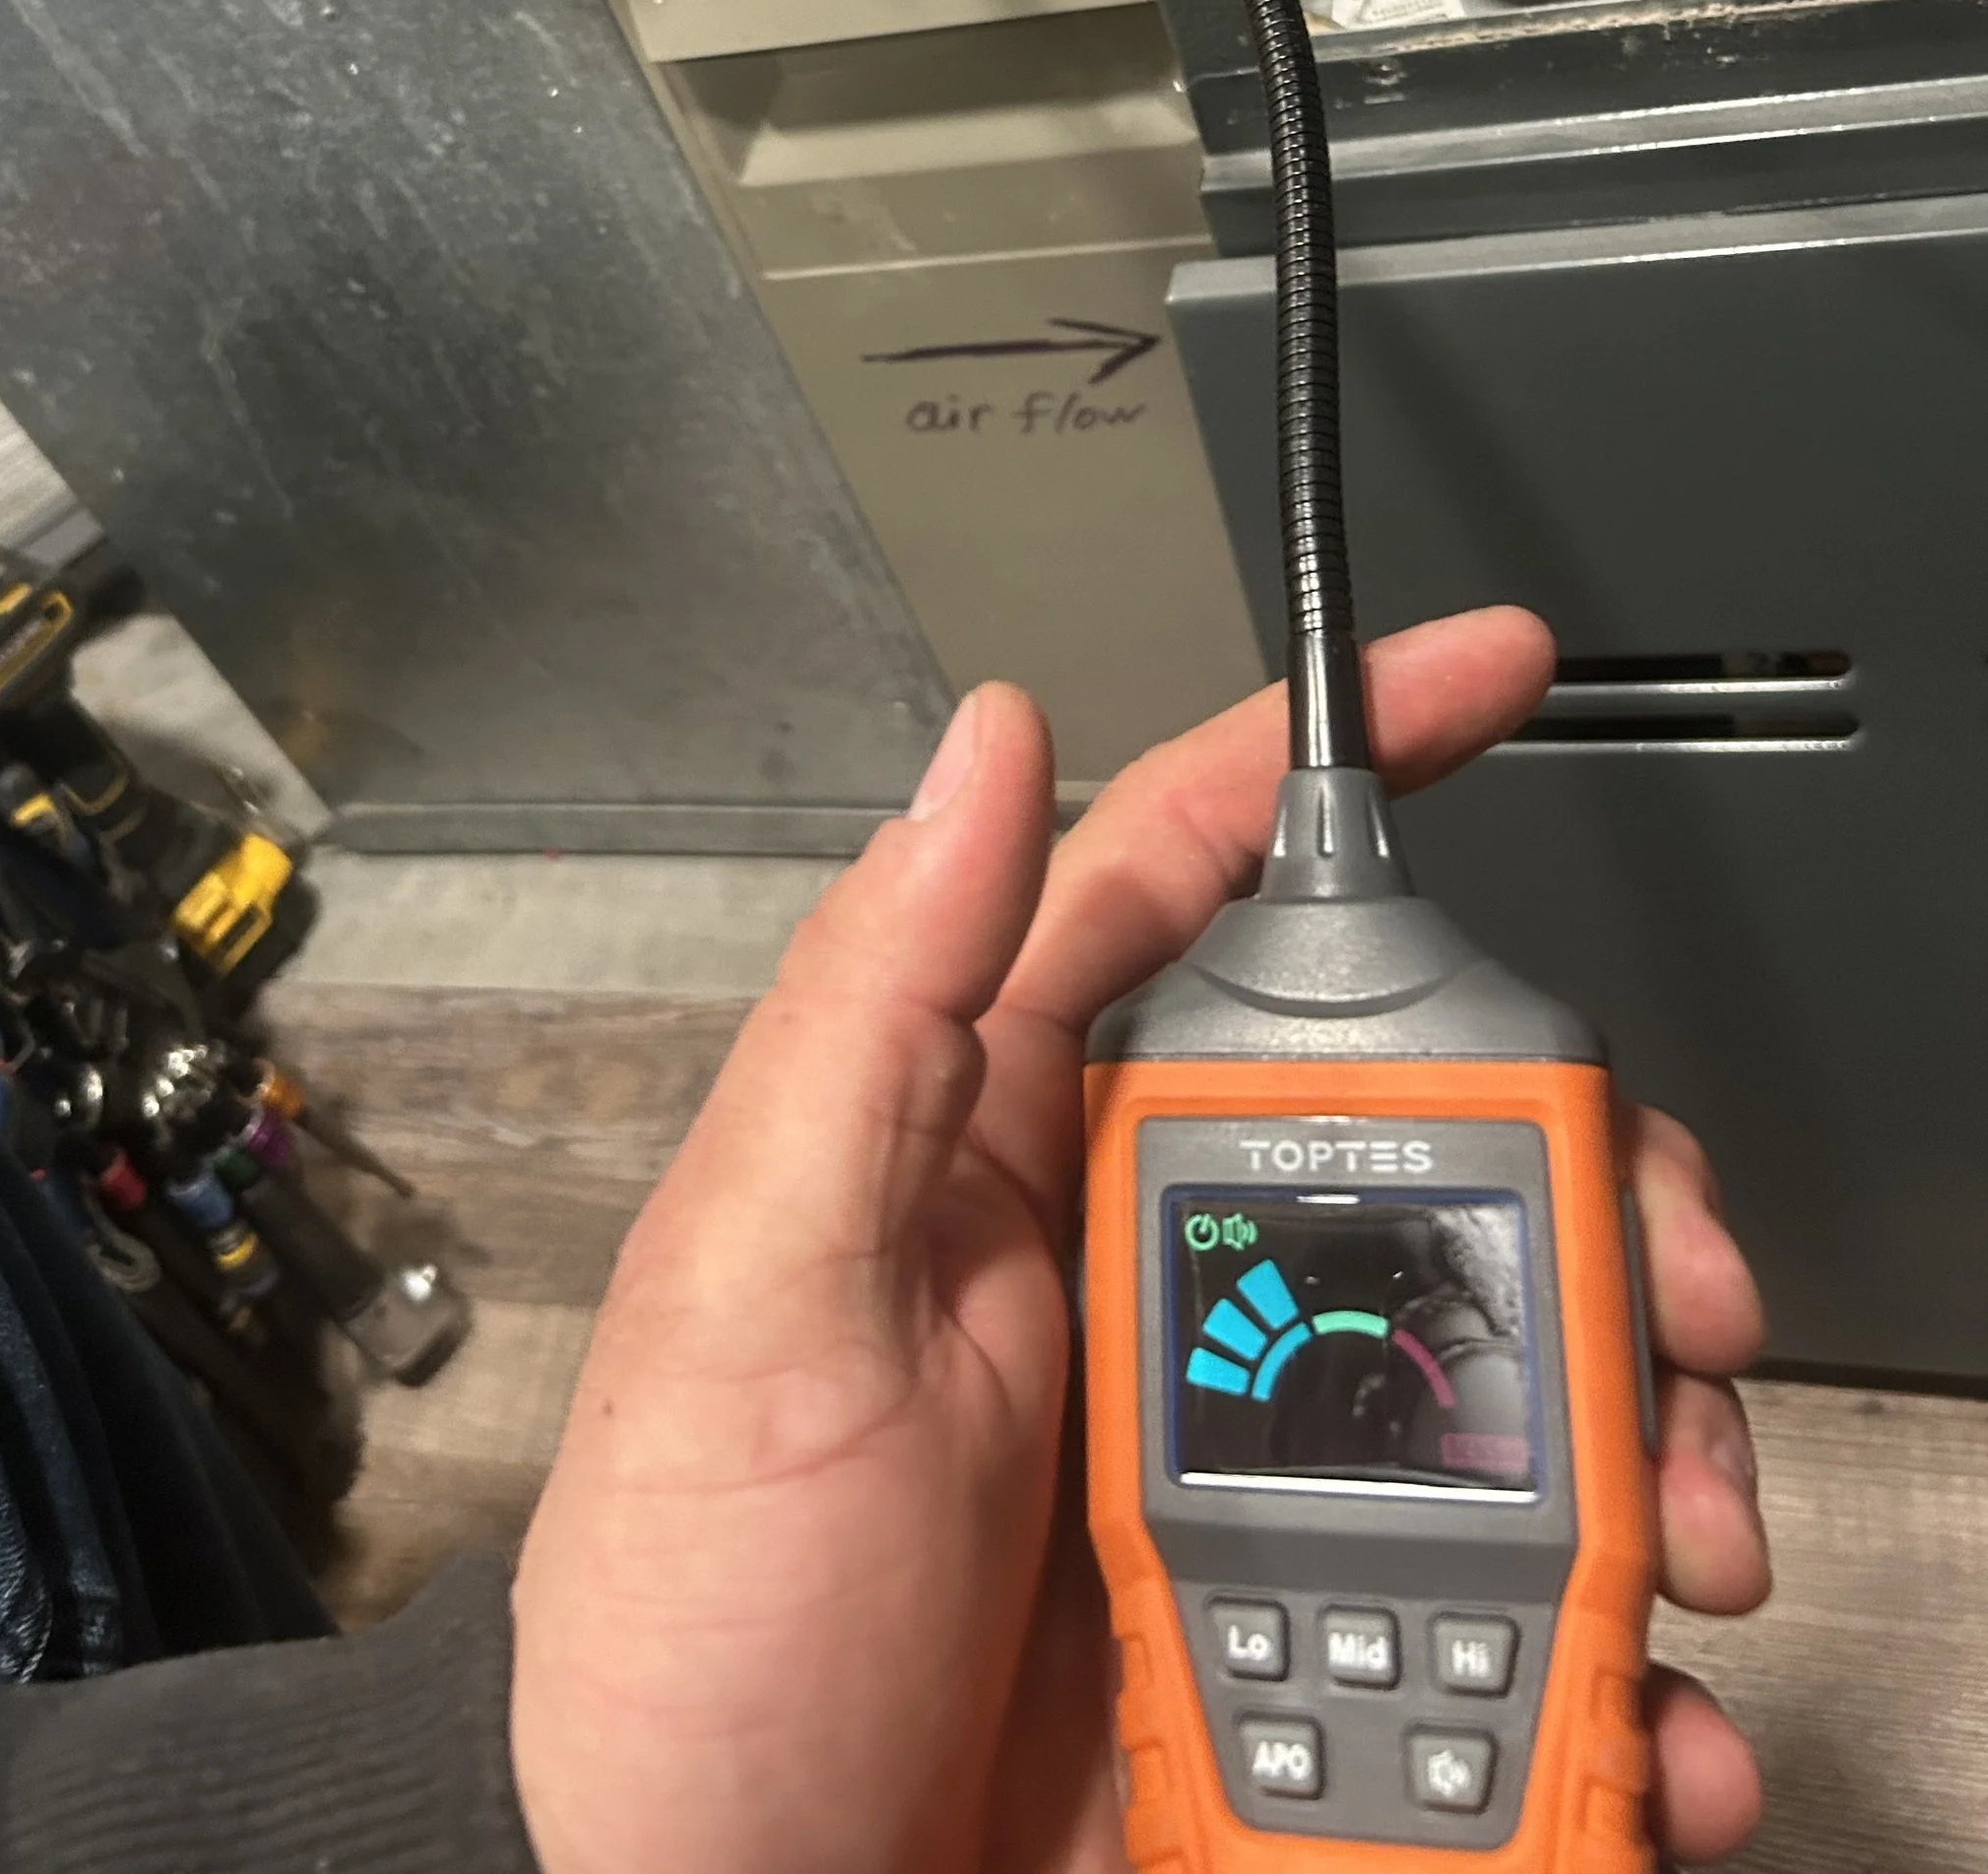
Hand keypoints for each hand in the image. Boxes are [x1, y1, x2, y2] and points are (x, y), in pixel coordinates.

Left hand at [511, 612, 1768, 1873]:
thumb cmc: (691, 1638)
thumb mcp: (747, 1300)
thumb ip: (867, 1016)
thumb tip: (975, 752)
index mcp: (994, 1148)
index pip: (1170, 885)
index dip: (1324, 758)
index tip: (1481, 668)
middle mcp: (1127, 1271)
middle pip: (1407, 1122)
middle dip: (1579, 1158)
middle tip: (1669, 1258)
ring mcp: (1218, 1446)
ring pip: (1486, 1343)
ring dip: (1618, 1409)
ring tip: (1665, 1516)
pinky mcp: (1285, 1619)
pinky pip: (1492, 1586)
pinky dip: (1593, 1637)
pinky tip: (1620, 1692)